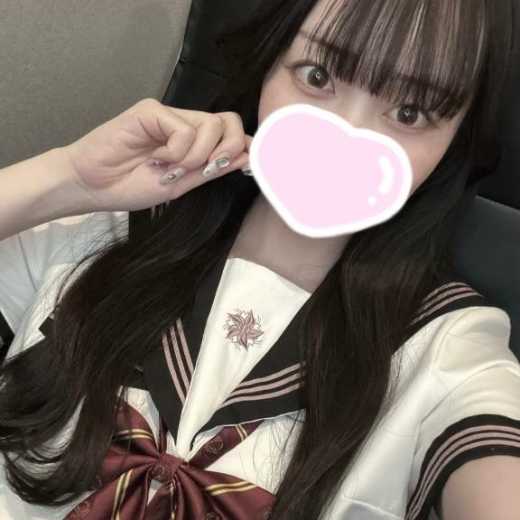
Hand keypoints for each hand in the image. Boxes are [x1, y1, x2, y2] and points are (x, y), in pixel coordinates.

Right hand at [61, 98, 251, 211]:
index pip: (231, 132)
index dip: (241, 147)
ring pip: (210, 125)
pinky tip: (157, 160)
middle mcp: (184, 124)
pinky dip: (177, 152)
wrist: (92, 186)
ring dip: (196, 156)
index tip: (243, 168)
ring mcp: (167, 115)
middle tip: (204, 170)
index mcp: (193, 142)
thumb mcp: (180, 185)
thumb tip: (244, 156)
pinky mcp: (150, 111)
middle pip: (229, 122)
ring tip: (170, 169)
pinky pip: (183, 129)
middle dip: (225, 151)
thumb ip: (210, 170)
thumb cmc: (130, 186)